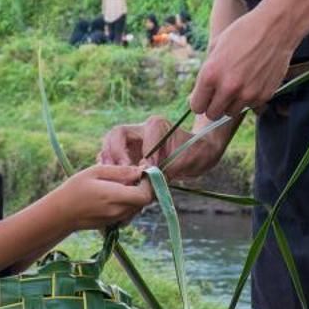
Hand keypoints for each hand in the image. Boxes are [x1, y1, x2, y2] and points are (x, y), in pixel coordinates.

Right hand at [49, 164, 152, 231]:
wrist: (60, 213)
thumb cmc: (75, 189)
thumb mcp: (94, 172)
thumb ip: (120, 172)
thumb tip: (140, 171)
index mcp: (114, 196)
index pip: (145, 195)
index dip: (149, 183)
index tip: (142, 171)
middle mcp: (119, 211)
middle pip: (144, 201)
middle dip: (144, 187)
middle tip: (134, 174)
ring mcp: (117, 220)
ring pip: (138, 207)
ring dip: (136, 195)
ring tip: (121, 183)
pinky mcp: (113, 224)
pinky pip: (129, 212)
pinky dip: (129, 203)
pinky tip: (116, 194)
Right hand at [99, 115, 231, 181]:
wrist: (198, 156)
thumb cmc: (195, 154)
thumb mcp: (187, 160)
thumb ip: (168, 168)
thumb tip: (147, 178)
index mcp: (156, 125)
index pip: (138, 135)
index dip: (140, 154)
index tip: (146, 170)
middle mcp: (140, 131)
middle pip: (116, 135)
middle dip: (115, 154)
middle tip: (122, 173)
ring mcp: (133, 143)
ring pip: (110, 146)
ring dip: (110, 164)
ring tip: (116, 180)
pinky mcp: (129, 156)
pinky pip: (114, 160)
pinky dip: (113, 171)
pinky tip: (118, 183)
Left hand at [189, 7, 296, 119]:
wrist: (275, 28)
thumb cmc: (242, 33)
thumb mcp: (215, 48)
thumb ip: (205, 74)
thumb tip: (196, 96)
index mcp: (210, 74)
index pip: (197, 106)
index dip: (199, 102)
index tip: (205, 97)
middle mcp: (228, 87)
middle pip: (213, 114)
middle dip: (213, 105)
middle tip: (219, 94)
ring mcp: (248, 93)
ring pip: (232, 112)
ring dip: (231, 103)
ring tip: (237, 85)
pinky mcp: (264, 96)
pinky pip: (250, 106)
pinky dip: (249, 98)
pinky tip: (252, 81)